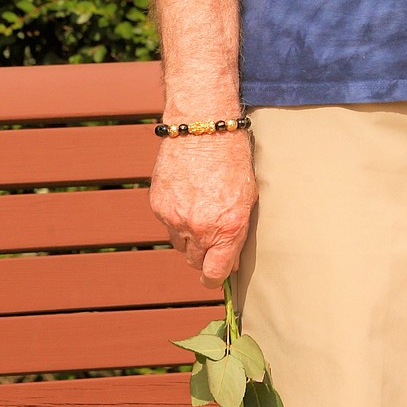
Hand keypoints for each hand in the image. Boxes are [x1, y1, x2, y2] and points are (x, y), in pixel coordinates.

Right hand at [149, 132, 258, 285]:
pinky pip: (167, 224)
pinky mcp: (158, 206)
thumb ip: (239, 232)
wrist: (204, 128)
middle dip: (204, 255)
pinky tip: (187, 196)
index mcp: (227, 228)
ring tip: (200, 210)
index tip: (216, 276)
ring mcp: (176, 218)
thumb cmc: (233, 159)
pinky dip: (175, 217)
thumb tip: (232, 261)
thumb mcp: (248, 197)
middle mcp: (200, 228)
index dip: (215, 278)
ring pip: (180, 244)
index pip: (215, 274)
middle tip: (212, 236)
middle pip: (195, 262)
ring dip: (189, 237)